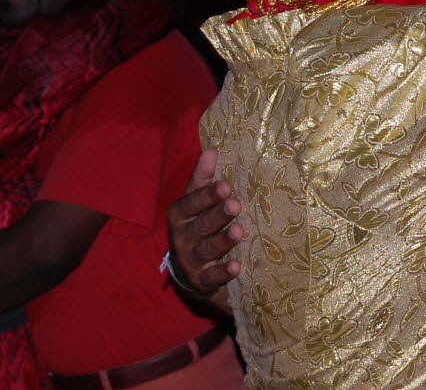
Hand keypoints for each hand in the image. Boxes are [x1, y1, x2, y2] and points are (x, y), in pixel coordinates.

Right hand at [166, 148, 244, 295]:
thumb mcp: (198, 202)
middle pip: (200, 226)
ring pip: (207, 249)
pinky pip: (212, 277)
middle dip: (218, 215)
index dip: (206, 196)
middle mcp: (181, 238)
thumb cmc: (199, 227)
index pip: (190, 204)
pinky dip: (223, 272)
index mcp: (180, 216)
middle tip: (235, 204)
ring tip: (240, 231)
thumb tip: (211, 150)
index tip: (225, 186)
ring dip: (223, 241)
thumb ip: (203, 179)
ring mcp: (190, 261)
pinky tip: (236, 266)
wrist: (194, 272)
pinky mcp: (201, 281)